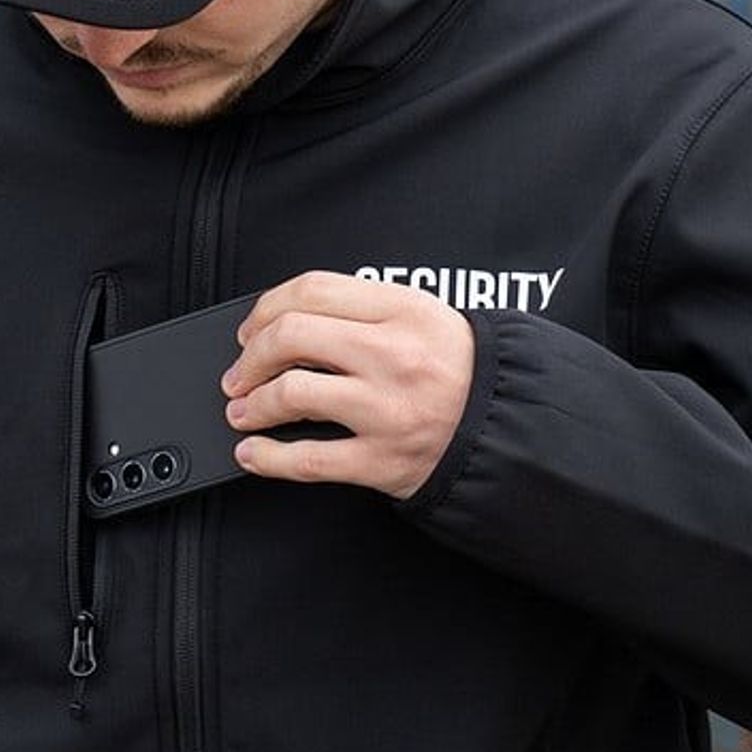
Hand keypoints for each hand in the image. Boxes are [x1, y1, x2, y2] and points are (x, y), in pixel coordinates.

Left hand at [223, 271, 473, 499]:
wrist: (510, 429)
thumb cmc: (462, 372)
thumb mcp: (424, 317)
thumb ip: (362, 309)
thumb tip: (285, 320)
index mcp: (403, 311)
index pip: (313, 291)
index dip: (267, 308)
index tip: (253, 327)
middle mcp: (393, 356)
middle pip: (291, 337)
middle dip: (251, 356)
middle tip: (240, 371)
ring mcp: (386, 410)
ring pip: (292, 395)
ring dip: (252, 404)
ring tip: (242, 409)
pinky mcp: (382, 461)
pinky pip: (307, 459)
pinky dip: (266, 457)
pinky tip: (252, 452)